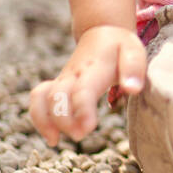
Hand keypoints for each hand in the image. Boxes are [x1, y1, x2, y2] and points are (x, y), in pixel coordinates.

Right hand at [28, 25, 146, 145]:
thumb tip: (133, 89)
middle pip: (58, 97)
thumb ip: (134, 69)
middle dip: (64, 120)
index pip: (83, 90)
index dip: (82, 110)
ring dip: (45, 121)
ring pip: (42, 98)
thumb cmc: (120, 46)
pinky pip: (38, 99)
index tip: (88, 128)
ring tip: (55, 141)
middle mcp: (73, 74)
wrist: (102, 31)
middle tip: (80, 135)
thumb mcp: (134, 51)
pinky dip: (39, 118)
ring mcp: (62, 79)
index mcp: (94, 68)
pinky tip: (52, 137)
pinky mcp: (57, 85)